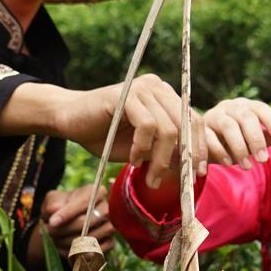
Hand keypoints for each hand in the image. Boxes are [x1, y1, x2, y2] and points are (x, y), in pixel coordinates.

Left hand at [42, 186, 115, 254]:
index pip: (85, 201)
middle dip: (66, 229)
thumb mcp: (52, 200)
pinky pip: (97, 251)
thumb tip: (55, 211)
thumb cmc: (59, 207)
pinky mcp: (109, 242)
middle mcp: (107, 208)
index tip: (52, 222)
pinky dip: (80, 254)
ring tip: (56, 241)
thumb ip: (52, 204)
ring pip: (93, 237)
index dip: (68, 212)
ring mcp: (110, 225)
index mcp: (95, 192)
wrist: (63, 222)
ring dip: (71, 242)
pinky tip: (67, 250)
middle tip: (50, 232)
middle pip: (89, 221)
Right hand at [58, 75, 205, 190]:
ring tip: (149, 177)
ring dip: (161, 159)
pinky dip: (143, 148)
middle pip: (187, 123)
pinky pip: (147, 125)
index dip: (202, 148)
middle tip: (178, 182)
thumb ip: (165, 152)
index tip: (200, 173)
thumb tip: (192, 169)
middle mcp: (158, 88)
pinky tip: (133, 160)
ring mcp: (142, 88)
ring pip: (168, 129)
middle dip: (185, 158)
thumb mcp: (142, 149)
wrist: (68, 120)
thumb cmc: (104, 135)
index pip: (195, 120)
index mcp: (166, 97)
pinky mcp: (126, 95)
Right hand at [203, 97, 270, 170]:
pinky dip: (220, 152)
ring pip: (228, 126)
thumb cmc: (232, 142)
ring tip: (247, 167)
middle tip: (263, 160)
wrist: (205, 148)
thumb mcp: (250, 141)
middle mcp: (229, 107)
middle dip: (256, 139)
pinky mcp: (199, 129)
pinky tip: (228, 164)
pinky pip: (209, 138)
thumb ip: (266, 138)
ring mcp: (213, 115)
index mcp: (244, 106)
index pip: (260, 108)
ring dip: (240, 148)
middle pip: (245, 117)